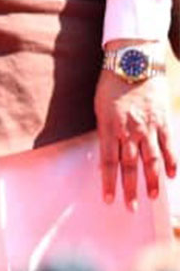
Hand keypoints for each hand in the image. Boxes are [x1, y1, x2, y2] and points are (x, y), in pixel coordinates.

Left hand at [94, 47, 175, 207]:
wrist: (133, 62)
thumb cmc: (110, 84)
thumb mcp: (98, 108)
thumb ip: (104, 131)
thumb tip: (107, 152)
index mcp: (108, 127)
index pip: (108, 162)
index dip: (108, 183)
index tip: (108, 200)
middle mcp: (129, 131)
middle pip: (130, 166)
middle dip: (129, 189)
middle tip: (130, 208)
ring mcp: (148, 127)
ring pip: (151, 160)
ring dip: (151, 181)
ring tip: (152, 198)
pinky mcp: (163, 120)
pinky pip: (169, 145)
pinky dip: (172, 162)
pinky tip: (172, 176)